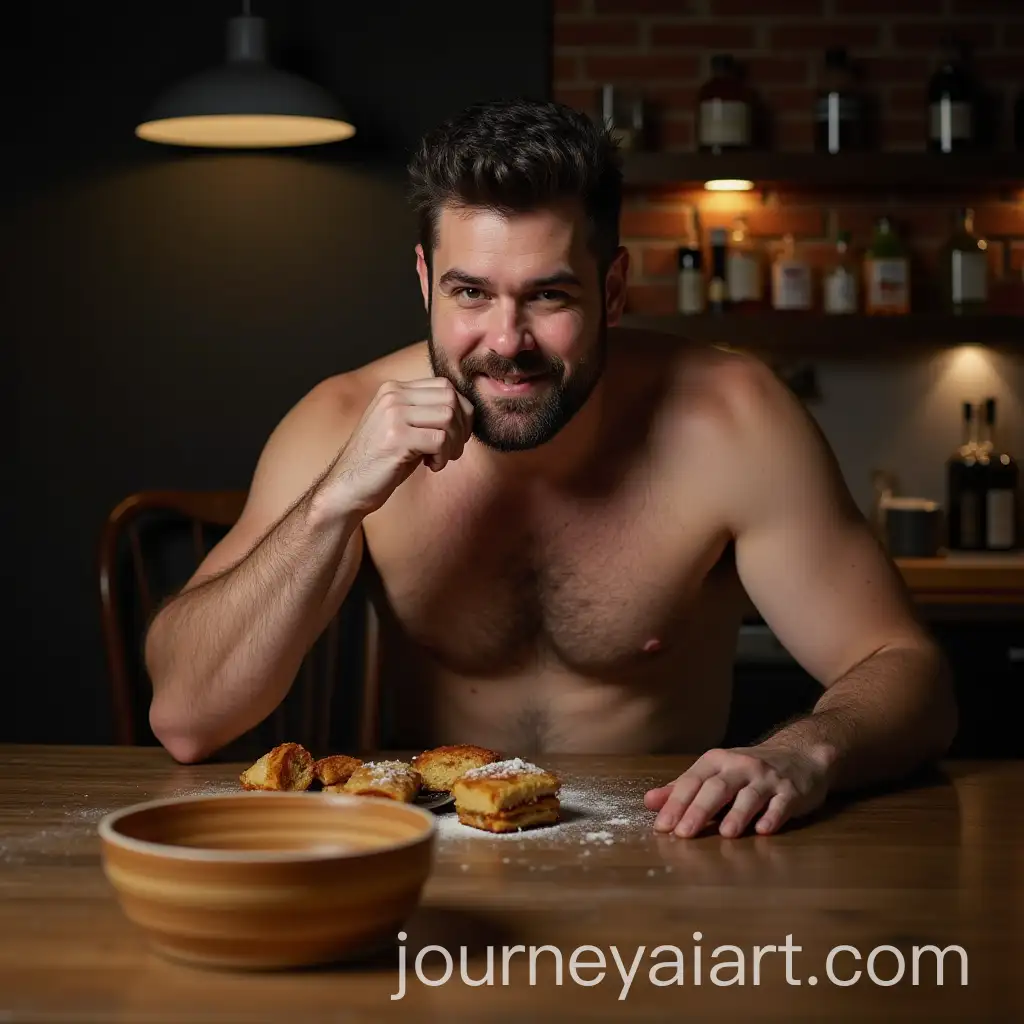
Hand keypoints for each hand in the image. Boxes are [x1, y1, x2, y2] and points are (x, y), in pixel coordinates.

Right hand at [326, 378, 473, 515]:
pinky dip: (443, 457)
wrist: (347, 487)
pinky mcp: (396, 437)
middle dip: (462, 427)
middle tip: (452, 450)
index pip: (445, 386)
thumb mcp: (403, 428)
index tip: (456, 435)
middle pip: (450, 398)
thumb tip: (467, 411)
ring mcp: (393, 414)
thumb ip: (427, 413)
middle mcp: (393, 396)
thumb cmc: (381, 462)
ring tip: (440, 459)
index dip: (461, 412)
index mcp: (394, 389)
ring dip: (454, 443)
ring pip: (448, 417)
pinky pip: (440, 440)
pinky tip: (431, 466)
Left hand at [643, 744, 829, 837]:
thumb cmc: (748, 770)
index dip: (675, 803)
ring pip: (750, 795)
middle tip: (684, 833)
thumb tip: (649, 802)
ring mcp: (767, 778)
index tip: (662, 826)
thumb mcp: (714, 772)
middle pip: (717, 787)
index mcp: (716, 761)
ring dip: (737, 814)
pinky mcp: (791, 792)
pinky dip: (773, 817)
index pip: (692, 781)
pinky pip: (781, 804)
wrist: (799, 754)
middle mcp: (740, 766)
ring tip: (725, 834)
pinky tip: (764, 830)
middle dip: (699, 810)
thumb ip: (682, 788)